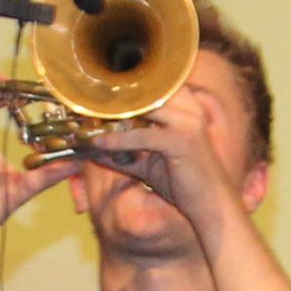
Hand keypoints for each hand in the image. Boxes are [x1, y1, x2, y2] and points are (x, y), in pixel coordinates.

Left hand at [69, 99, 241, 240]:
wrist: (211, 205)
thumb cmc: (182, 181)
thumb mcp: (147, 161)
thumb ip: (123, 150)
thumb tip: (92, 147)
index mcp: (184, 103)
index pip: (146, 85)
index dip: (118, 88)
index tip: (89, 94)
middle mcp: (188, 106)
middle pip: (141, 92)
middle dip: (109, 99)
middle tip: (79, 105)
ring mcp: (187, 121)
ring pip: (139, 110)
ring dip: (109, 116)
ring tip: (84, 121)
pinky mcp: (182, 140)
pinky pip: (142, 136)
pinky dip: (118, 140)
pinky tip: (98, 144)